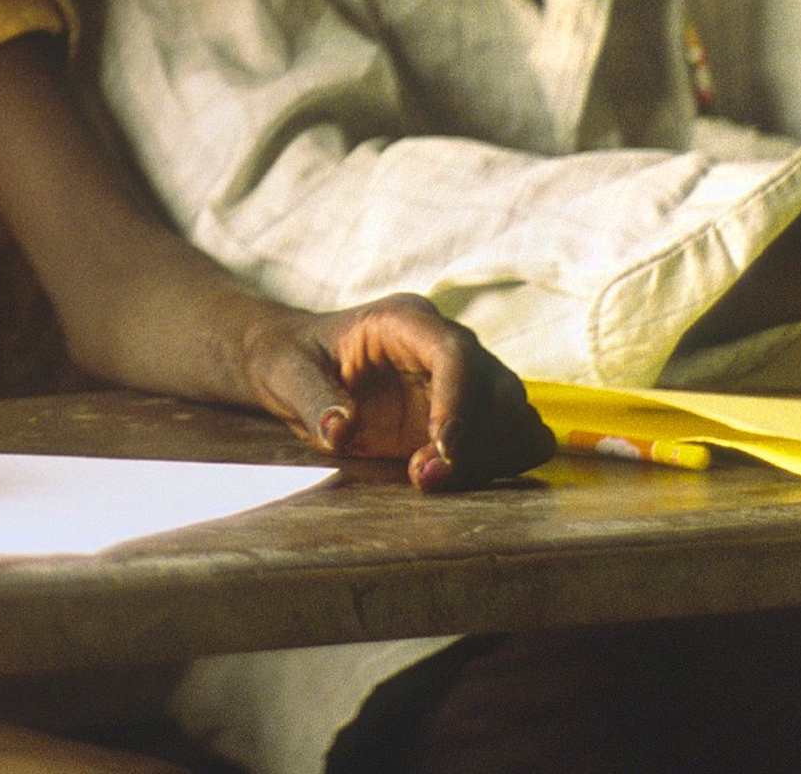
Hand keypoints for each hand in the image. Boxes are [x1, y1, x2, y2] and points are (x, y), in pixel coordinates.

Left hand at [239, 294, 553, 491]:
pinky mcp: (469, 417)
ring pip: (515, 418)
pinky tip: (448, 478)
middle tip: (423, 475)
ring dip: (487, 458)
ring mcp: (462, 381)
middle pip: (497, 387)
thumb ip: (312, 398)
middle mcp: (445, 345)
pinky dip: (494, 466)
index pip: (455, 352)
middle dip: (473, 439)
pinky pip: (512, 441)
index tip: (442, 448)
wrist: (297, 367)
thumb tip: (339, 427)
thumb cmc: (291, 358)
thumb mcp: (286, 372)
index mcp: (405, 320)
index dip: (459, 400)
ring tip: (428, 479)